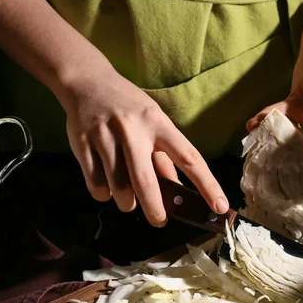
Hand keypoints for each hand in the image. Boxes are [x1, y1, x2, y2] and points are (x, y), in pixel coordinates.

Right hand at [62, 69, 228, 226]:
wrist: (87, 81)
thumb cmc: (129, 107)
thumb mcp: (154, 123)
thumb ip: (164, 158)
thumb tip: (178, 192)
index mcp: (159, 124)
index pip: (190, 158)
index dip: (207, 185)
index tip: (220, 206)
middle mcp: (133, 130)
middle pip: (147, 182)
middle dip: (155, 209)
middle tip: (160, 221)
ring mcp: (105, 137)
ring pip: (119, 188)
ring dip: (127, 202)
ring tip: (128, 199)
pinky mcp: (82, 144)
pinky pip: (96, 185)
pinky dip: (104, 194)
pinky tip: (108, 187)